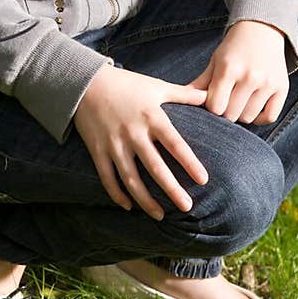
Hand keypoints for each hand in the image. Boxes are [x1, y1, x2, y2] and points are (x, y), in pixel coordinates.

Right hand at [73, 62, 208, 218]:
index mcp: (151, 117)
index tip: (204, 180)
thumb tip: (211, 96)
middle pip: (154, 167)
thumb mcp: (157, 86)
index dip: (189, 162)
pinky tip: (130, 207)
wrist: (85, 82)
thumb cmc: (127, 84)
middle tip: (187, 207)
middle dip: (171, 189)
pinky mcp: (97, 151)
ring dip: (145, 200)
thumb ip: (185, 94)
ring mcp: (113, 144)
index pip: (175, 143)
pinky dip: (117, 195)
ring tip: (161, 215)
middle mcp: (133, 133)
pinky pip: (107, 178)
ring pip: (130, 179)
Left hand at [189, 20, 288, 125]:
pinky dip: (260, 118)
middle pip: (231, 115)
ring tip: (238, 101)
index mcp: (229, 68)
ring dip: (241, 114)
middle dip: (225, 112)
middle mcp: (250, 76)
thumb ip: (200, 83)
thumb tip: (180, 100)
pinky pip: (269, 117)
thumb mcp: (215, 61)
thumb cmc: (234, 48)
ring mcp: (267, 83)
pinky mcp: (282, 88)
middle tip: (226, 102)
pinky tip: (253, 107)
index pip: (215, 107)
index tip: (213, 101)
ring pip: (248, 117)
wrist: (262, 30)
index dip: (212, 108)